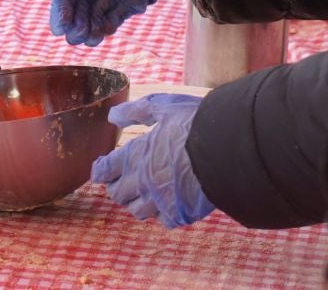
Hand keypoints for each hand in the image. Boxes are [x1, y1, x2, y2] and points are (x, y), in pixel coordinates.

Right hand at [50, 0, 193, 45]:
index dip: (61, 7)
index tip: (60, 26)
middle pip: (78, 4)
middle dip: (74, 21)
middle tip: (74, 37)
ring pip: (94, 14)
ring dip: (89, 27)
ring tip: (89, 40)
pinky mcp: (130, 3)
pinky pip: (113, 18)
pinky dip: (106, 27)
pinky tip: (103, 34)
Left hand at [93, 94, 213, 228]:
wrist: (228, 149)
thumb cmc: (195, 123)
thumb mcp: (162, 107)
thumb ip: (135, 112)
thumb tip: (112, 116)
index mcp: (135, 156)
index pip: (105, 171)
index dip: (100, 171)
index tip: (99, 170)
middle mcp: (143, 182)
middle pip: (117, 195)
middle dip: (116, 188)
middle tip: (121, 182)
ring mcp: (161, 201)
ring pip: (138, 211)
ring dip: (136, 203)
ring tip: (142, 194)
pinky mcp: (181, 214)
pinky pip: (164, 220)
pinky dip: (163, 213)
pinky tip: (168, 203)